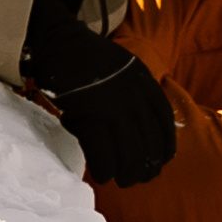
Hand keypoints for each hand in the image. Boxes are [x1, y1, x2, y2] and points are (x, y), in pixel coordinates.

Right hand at [17, 0, 177, 185]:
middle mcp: (134, 97)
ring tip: (121, 181)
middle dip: (146, 166)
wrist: (56, 40)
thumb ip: (136, 91)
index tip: (161, 161)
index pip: (165, 124)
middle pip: (148, 143)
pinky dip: (104, 167)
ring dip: (126, 172)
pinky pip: (102, 151)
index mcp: (145, 83)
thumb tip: (140, 122)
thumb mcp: (124, 66)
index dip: (165, 148)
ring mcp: (113, 107)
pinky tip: (102, 175)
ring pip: (128, 152)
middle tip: (139, 178)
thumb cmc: (84, 55)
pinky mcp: (90, 115)